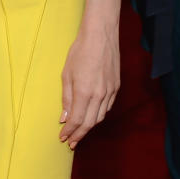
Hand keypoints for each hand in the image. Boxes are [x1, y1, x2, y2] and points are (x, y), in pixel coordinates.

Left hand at [59, 23, 119, 149]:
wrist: (100, 36)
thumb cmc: (80, 51)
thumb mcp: (66, 74)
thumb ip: (66, 98)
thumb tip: (64, 117)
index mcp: (84, 92)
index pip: (76, 120)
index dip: (69, 132)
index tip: (63, 138)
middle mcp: (99, 95)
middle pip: (89, 123)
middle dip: (78, 135)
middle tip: (71, 142)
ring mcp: (110, 92)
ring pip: (99, 117)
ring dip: (89, 127)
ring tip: (79, 133)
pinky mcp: (116, 87)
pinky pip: (107, 108)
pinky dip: (98, 116)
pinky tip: (92, 117)